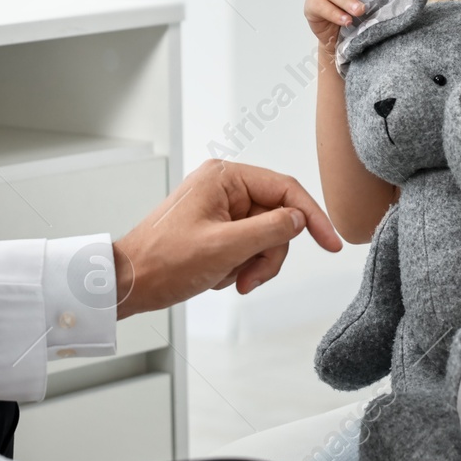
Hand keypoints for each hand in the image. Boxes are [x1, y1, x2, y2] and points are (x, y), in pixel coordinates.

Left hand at [111, 159, 342, 318]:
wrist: (129, 283)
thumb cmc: (163, 261)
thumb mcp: (225, 247)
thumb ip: (270, 230)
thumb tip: (299, 219)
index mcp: (224, 177)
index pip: (285, 190)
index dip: (312, 217)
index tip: (331, 243)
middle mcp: (224, 186)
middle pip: (277, 218)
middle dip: (269, 253)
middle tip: (249, 278)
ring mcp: (219, 208)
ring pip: (264, 236)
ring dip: (253, 264)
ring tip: (230, 281)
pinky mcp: (216, 228)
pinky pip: (247, 246)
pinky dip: (240, 266)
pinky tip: (218, 277)